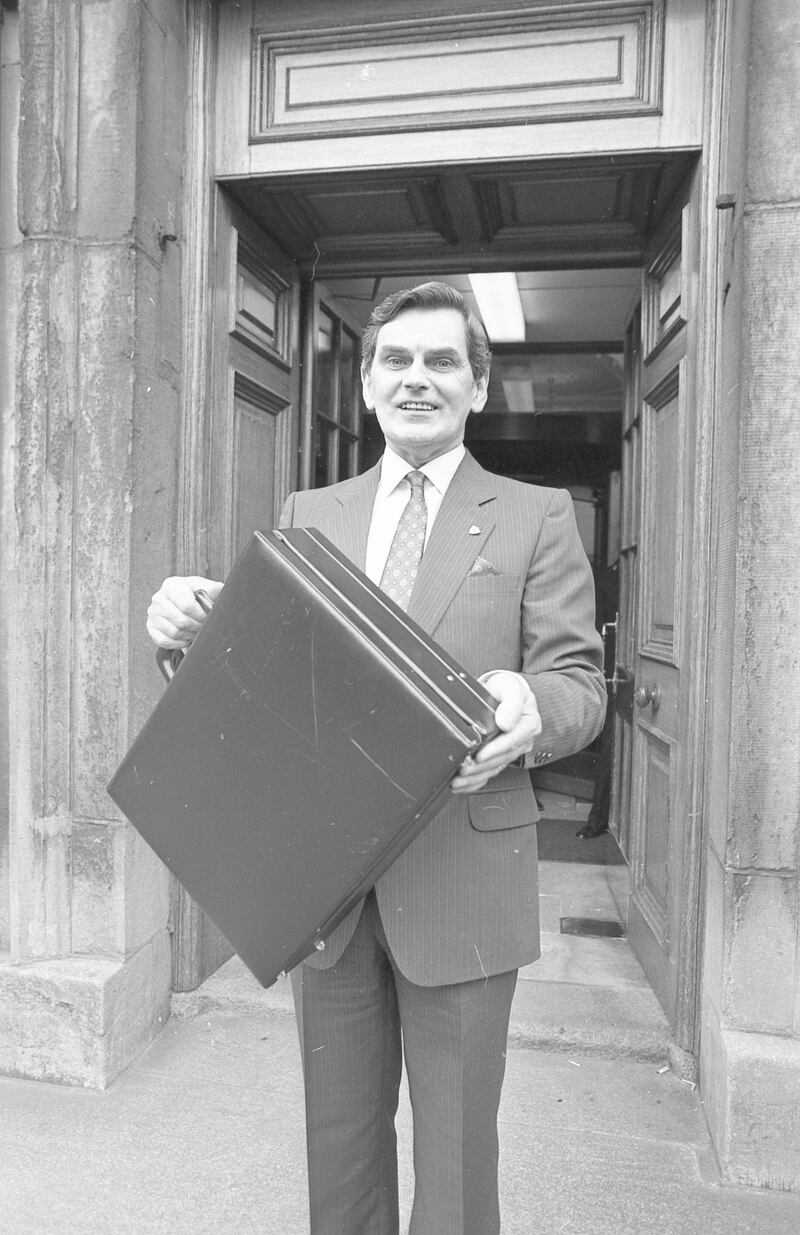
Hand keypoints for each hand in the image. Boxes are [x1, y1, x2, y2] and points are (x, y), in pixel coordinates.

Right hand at [146, 576, 223, 648]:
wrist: (188, 602)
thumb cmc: (198, 596)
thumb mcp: (208, 588)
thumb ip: (213, 589)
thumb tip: (215, 593)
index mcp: (171, 585)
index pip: (186, 605)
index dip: (201, 615)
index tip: (208, 617)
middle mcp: (159, 598)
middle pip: (181, 621)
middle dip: (197, 626)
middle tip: (204, 626)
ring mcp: (153, 614)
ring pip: (174, 632)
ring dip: (189, 635)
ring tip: (196, 630)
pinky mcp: (151, 628)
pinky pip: (164, 641)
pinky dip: (178, 642)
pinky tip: (186, 636)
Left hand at [450, 671, 541, 793]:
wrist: (503, 692)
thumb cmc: (507, 688)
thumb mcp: (511, 687)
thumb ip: (512, 703)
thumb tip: (506, 723)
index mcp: (529, 723)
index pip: (514, 740)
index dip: (496, 749)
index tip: (480, 755)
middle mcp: (523, 740)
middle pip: (503, 758)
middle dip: (482, 766)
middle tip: (464, 769)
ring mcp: (512, 751)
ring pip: (495, 769)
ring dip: (476, 777)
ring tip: (458, 779)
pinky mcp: (501, 758)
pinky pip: (490, 774)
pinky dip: (475, 782)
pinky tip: (461, 785)